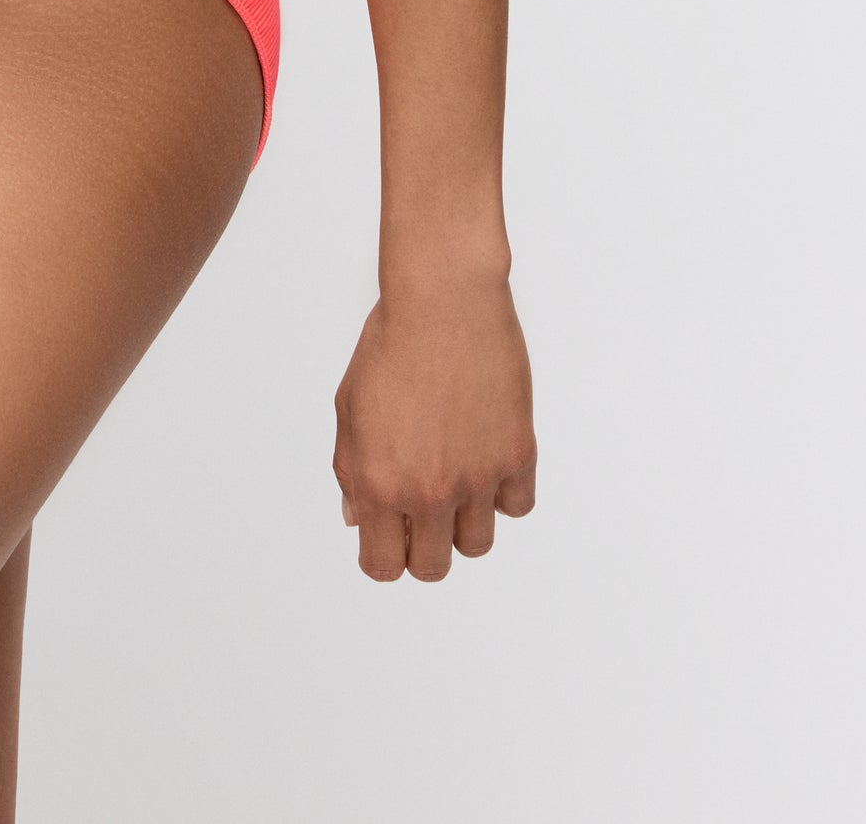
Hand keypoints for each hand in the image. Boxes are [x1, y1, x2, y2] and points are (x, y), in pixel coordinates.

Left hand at [331, 272, 535, 581]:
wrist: (444, 299)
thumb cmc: (391, 343)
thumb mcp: (349, 408)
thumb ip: (351, 472)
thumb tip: (358, 521)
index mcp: (377, 482)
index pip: (382, 566)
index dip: (383, 553)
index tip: (388, 535)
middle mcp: (427, 490)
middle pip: (432, 567)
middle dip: (422, 546)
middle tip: (421, 509)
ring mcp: (476, 477)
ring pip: (476, 544)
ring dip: (463, 521)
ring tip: (454, 476)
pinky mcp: (517, 456)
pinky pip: (516, 506)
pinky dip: (503, 491)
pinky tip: (485, 455)